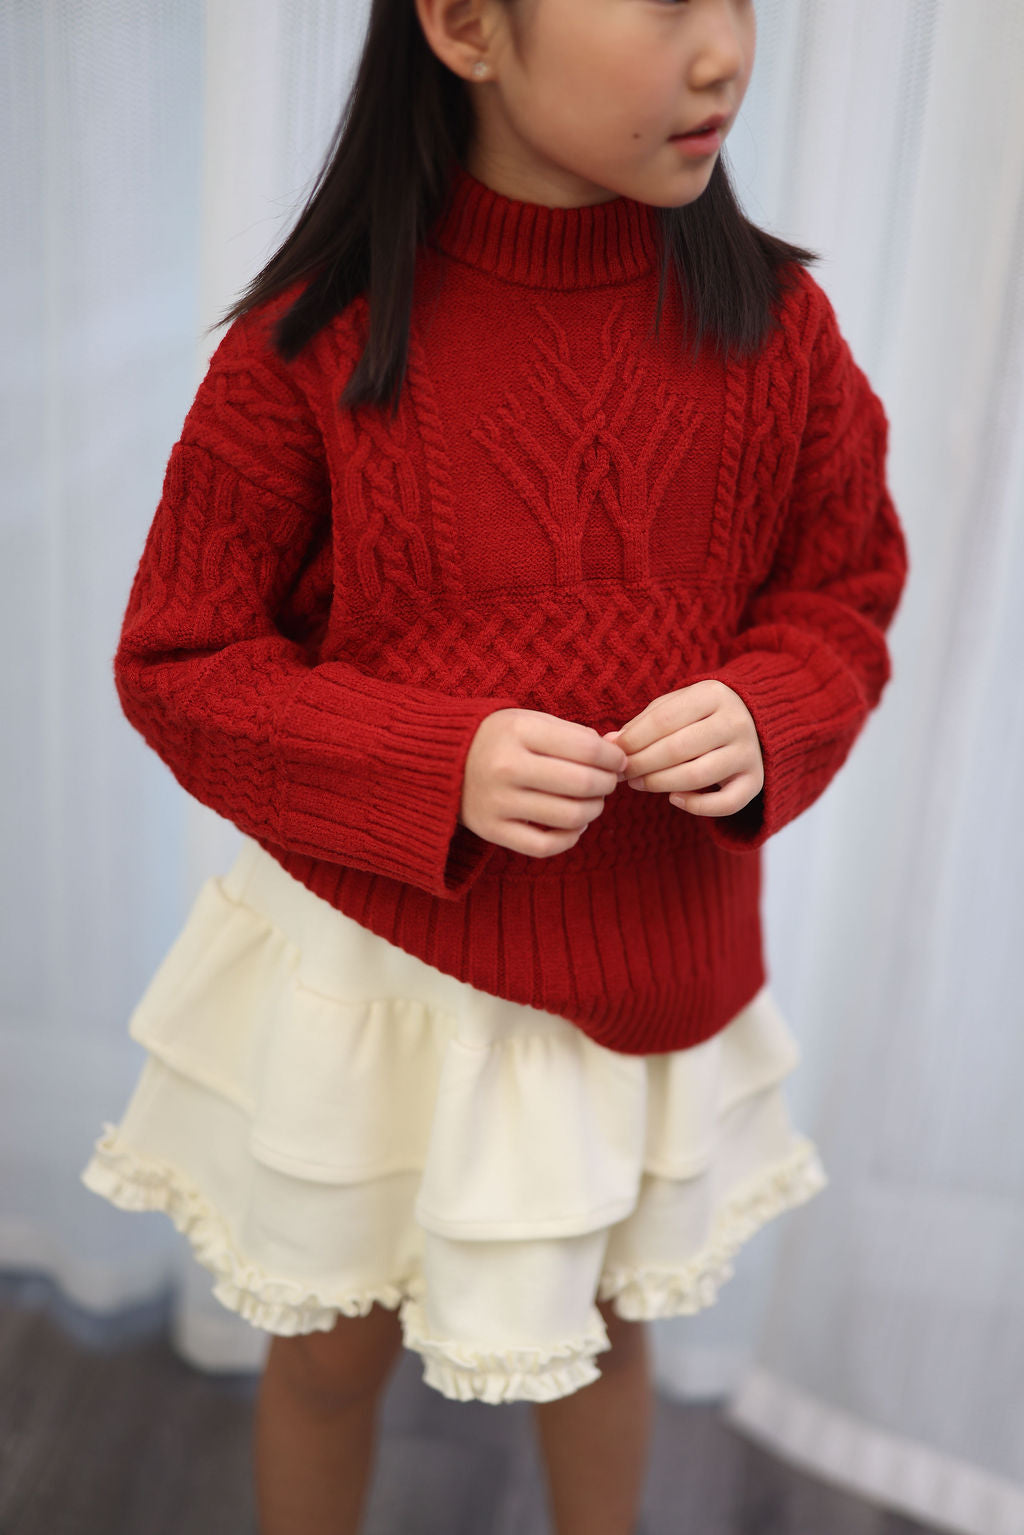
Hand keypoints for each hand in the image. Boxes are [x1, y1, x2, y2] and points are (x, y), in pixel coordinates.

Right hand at [461, 708, 627, 857]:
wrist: (439, 760)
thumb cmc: (497, 738)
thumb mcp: (528, 721)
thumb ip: (571, 735)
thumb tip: (615, 756)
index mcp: (517, 731)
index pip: (587, 748)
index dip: (613, 757)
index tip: (617, 760)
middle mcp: (505, 767)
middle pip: (582, 783)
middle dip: (607, 784)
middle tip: (608, 781)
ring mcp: (497, 802)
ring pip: (570, 816)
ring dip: (593, 810)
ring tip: (591, 801)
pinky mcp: (491, 830)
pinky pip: (545, 846)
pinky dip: (569, 837)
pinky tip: (573, 824)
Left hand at [604, 680, 763, 817]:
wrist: (754, 719)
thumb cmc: (700, 714)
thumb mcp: (675, 705)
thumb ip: (643, 722)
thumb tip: (610, 742)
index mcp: (713, 694)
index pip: (663, 720)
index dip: (633, 740)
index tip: (613, 753)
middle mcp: (735, 722)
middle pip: (677, 749)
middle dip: (641, 765)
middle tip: (622, 773)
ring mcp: (748, 752)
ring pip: (697, 776)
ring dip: (659, 784)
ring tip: (638, 784)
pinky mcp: (756, 780)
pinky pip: (726, 803)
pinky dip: (696, 807)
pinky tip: (674, 799)